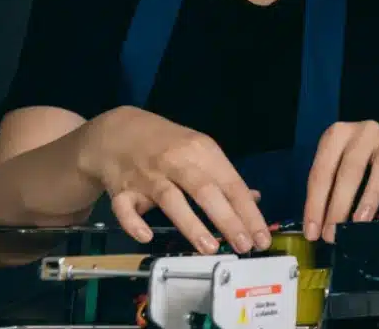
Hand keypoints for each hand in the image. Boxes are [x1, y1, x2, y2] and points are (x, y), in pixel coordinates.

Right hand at [76, 106, 272, 254]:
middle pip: (205, 191)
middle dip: (227, 219)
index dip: (248, 212)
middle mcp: (176, 162)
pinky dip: (134, 223)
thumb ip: (224, 177)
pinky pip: (125, 208)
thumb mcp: (200, 150)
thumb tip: (253, 199)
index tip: (261, 238)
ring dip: (191, 224)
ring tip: (210, 248)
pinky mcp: (121, 189)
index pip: (231, 184)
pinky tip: (146, 237)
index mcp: (201, 152)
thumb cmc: (167, 144)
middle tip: (244, 246)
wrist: (117, 131)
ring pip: (171, 199)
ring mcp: (147, 176)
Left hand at [303, 121, 378, 241]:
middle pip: (349, 170)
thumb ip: (330, 191)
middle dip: (338, 205)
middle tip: (334, 234)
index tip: (313, 232)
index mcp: (337, 136)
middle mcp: (363, 132)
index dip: (315, 203)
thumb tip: (318, 229)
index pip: (322, 171)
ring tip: (361, 221)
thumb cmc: (364, 164)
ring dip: (369, 196)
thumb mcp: (340, 170)